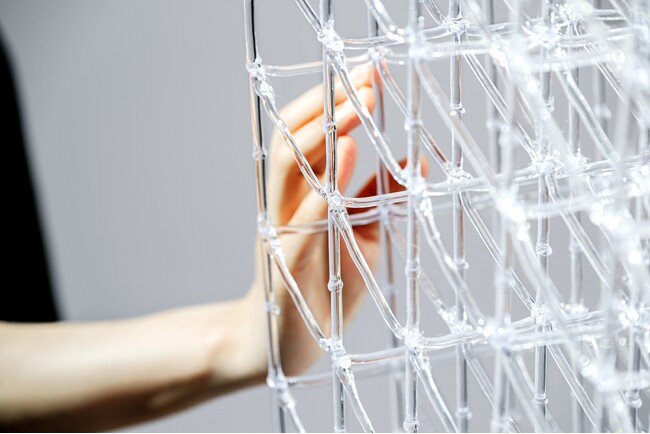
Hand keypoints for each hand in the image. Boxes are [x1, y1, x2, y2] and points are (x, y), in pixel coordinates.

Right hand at [243, 65, 401, 376]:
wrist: (278, 342)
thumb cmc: (321, 285)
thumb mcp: (361, 236)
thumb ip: (379, 199)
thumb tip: (415, 162)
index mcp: (300, 194)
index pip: (309, 134)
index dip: (336, 101)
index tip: (371, 73)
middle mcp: (284, 206)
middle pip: (293, 140)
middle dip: (328, 105)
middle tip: (367, 79)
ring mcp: (281, 235)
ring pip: (288, 173)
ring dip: (321, 139)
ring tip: (356, 111)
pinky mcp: (285, 272)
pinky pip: (298, 232)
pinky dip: (317, 203)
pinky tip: (337, 183)